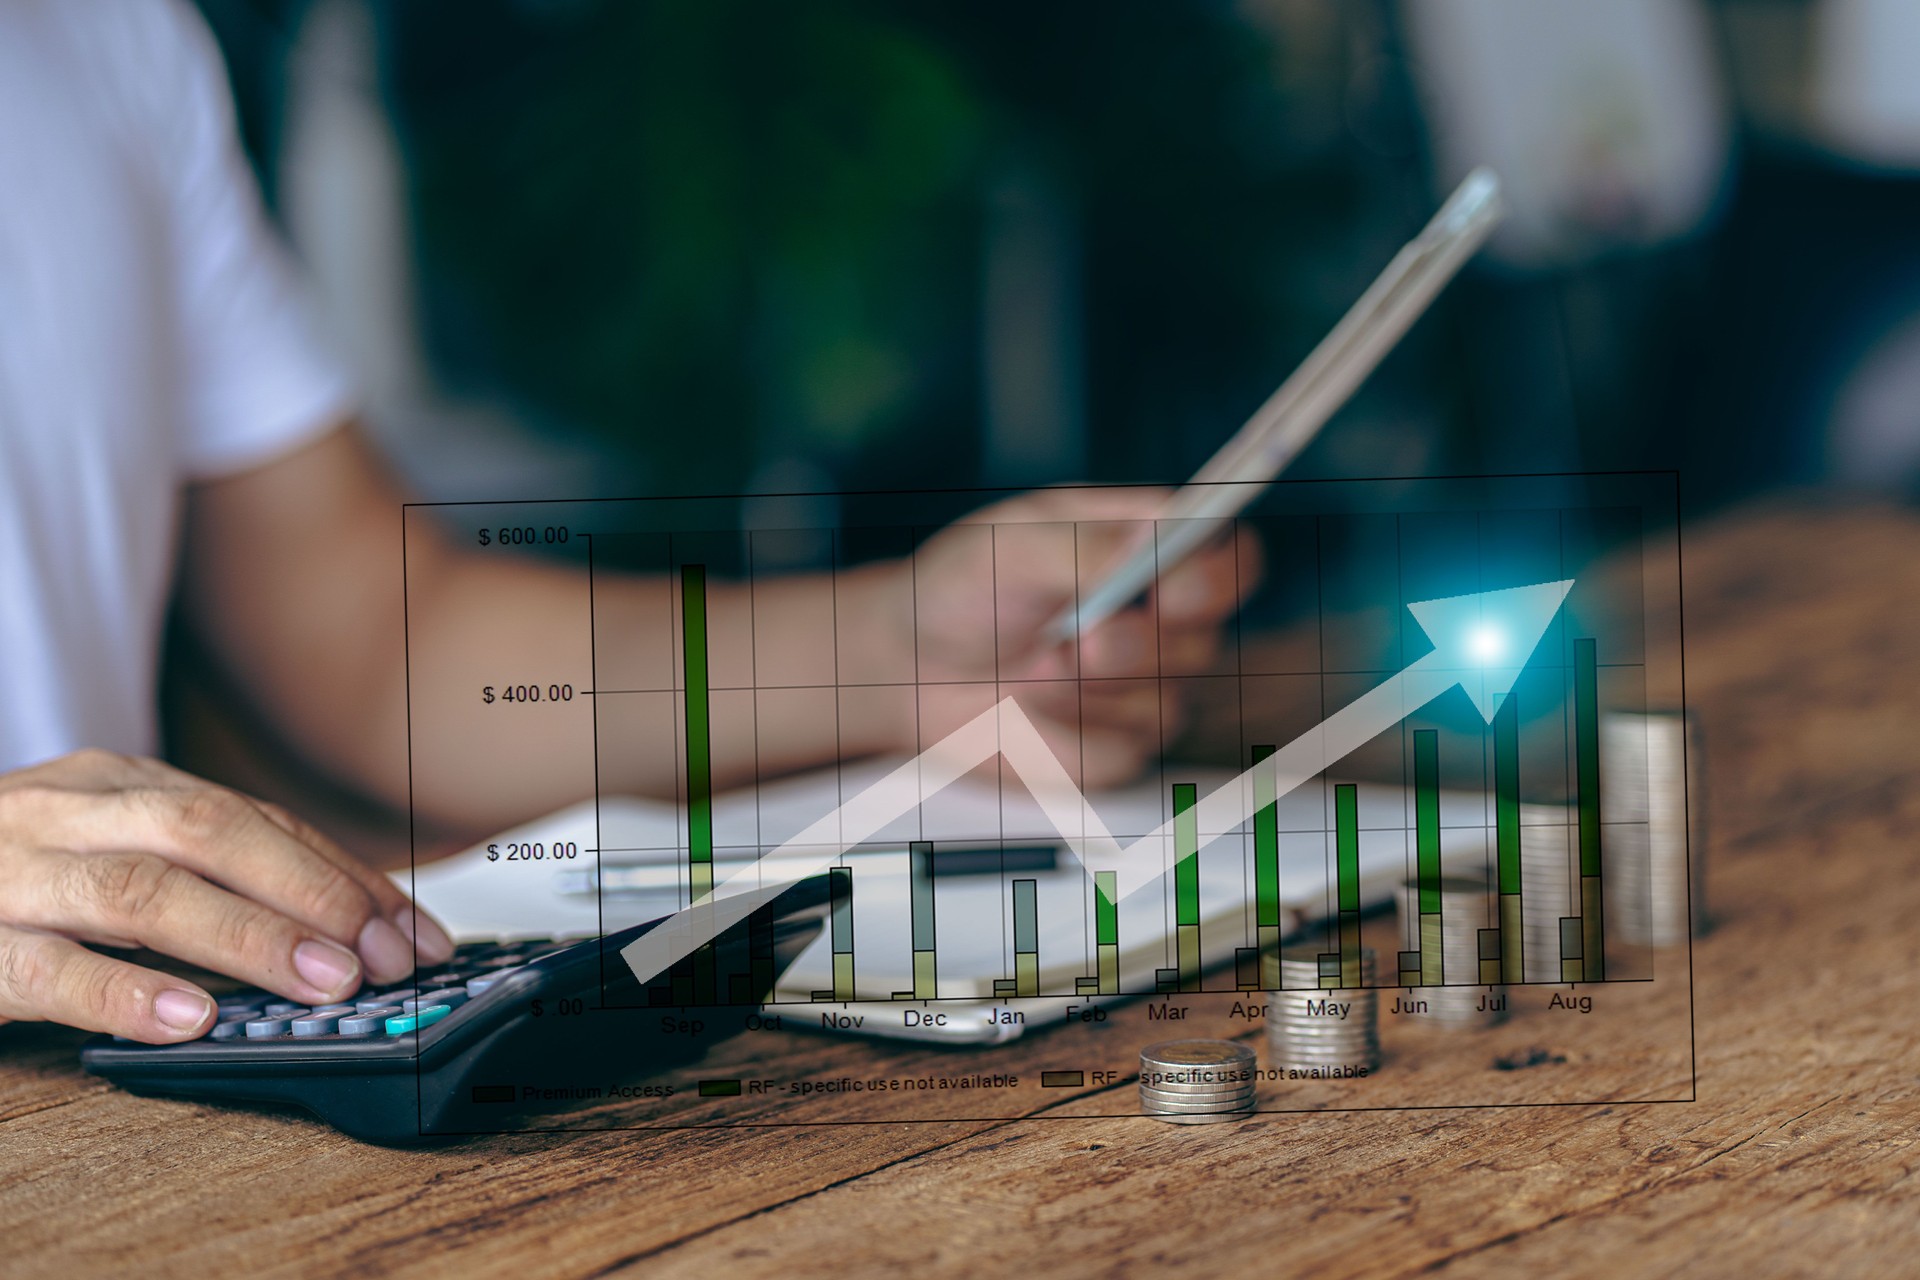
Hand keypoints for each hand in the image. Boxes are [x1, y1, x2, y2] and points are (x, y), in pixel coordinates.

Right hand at [0, 750, 453, 1042]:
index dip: (341, 874)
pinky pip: (46, 970)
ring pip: (141, 891)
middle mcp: (68, 811)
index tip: (413, 931)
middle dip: (310, 890)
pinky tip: (188, 1019)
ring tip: (321, 980)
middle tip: (383, 953)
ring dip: (244, 936)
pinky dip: (124, 994)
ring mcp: (11, 874)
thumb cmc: (9, 876)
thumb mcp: (107, 849)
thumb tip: (344, 923)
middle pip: (209, 832)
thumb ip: (203, 873)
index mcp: (116, 783)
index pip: (253, 820)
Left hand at [886, 489, 1258, 786]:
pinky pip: (1119, 757)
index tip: (1173, 594)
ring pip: (1166, 707)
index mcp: (1148, 548)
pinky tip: (1021, 715)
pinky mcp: (1116, 745)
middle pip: (1206, 642)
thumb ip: (1083, 548)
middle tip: (1075, 641)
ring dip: (1085, 694)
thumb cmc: (960, 589)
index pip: (1231, 559)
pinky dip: (1060, 739)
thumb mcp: (1007, 547)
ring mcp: (1144, 687)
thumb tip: (1150, 546)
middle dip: (1136, 648)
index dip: (1220, 579)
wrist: (908, 669)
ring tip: (1026, 670)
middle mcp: (1160, 619)